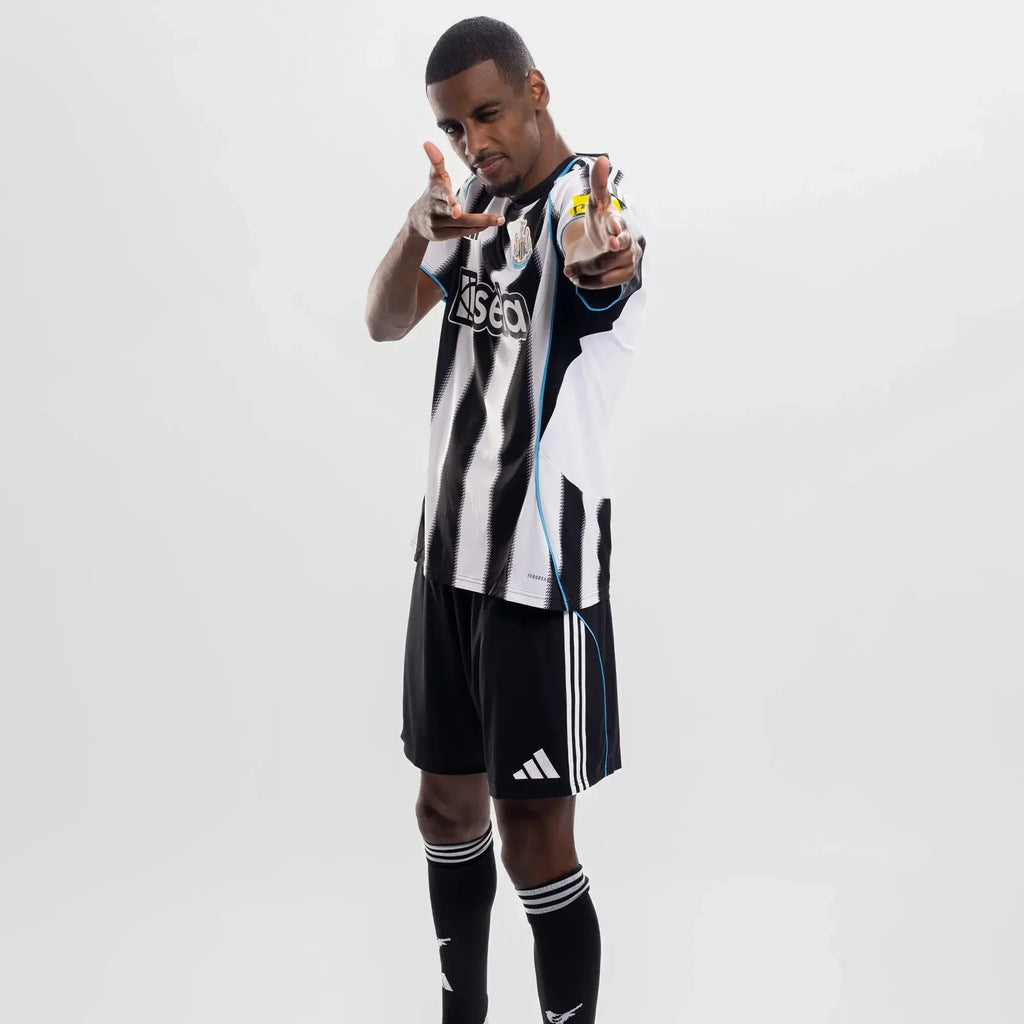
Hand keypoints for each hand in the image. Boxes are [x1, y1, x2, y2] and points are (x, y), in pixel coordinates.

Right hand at [408, 141, 504, 240]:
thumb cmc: (431, 195)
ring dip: (481, 223)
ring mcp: (438, 225)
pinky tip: (487, 225)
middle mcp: (435, 211)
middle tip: (490, 219)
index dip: (448, 199)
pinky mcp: (442, 236)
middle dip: (473, 218)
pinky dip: (475, 229)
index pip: (441, 195)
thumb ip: (436, 161)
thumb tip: (428, 143)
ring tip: (498, 220)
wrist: (416, 220)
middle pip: (455, 215)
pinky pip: (461, 233)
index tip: (454, 202)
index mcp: (434, 194)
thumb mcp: (434, 178)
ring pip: (461, 226)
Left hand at [562, 156, 640, 288]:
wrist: (599, 244)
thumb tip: (602, 159)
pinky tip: (577, 280)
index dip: (615, 228)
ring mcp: (629, 258)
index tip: (611, 232)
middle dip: (604, 256)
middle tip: (588, 266)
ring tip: (569, 271)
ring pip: (607, 267)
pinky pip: (607, 282)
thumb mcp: (595, 203)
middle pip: (617, 249)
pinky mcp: (626, 274)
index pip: (618, 223)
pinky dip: (591, 282)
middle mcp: (627, 240)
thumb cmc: (599, 221)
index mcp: (617, 220)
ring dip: (586, 270)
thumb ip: (598, 183)